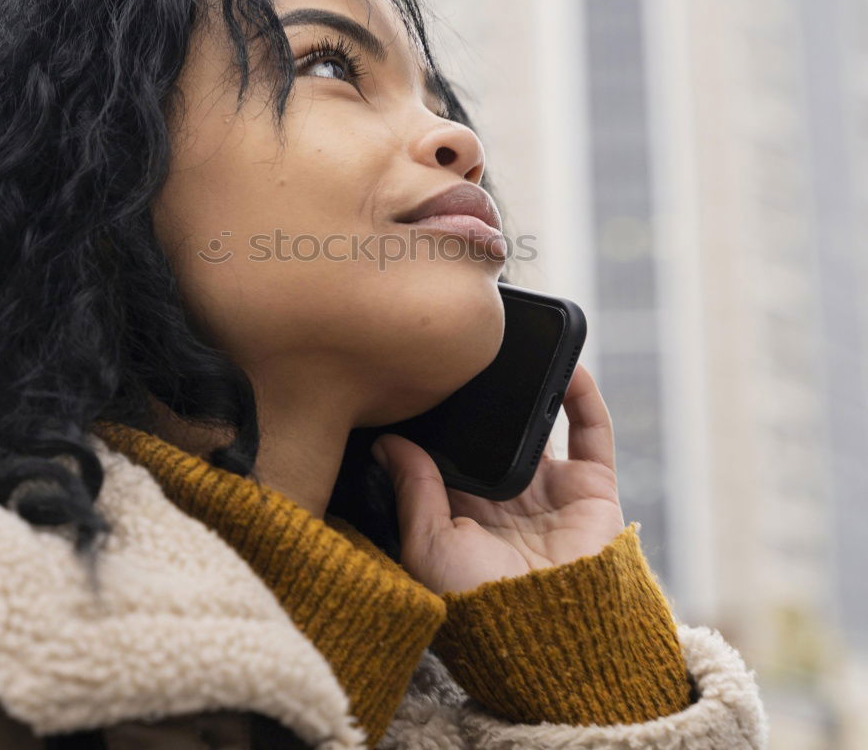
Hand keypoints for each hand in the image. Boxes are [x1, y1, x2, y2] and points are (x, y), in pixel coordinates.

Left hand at [370, 363, 625, 594]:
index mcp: (463, 508)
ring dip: (534, 384)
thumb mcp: (428, 546)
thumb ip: (412, 490)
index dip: (438, 414)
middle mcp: (506, 494)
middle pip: (495, 429)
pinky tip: (564, 364)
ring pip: (542, 421)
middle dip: (485, 392)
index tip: (420, 370)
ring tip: (515, 342)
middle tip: (468, 345)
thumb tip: (386, 440)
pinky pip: (591, 431)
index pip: (449, 448)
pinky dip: (581, 395)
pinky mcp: (592, 488)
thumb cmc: (480, 604)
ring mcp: (551, 489)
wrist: (551, 637)